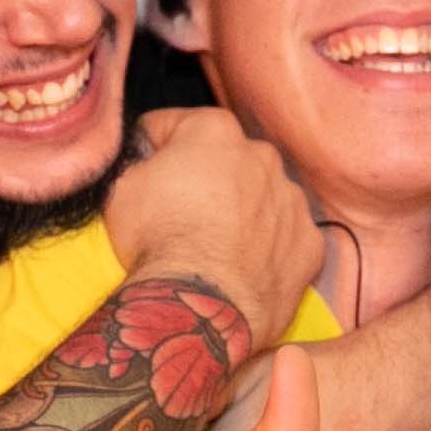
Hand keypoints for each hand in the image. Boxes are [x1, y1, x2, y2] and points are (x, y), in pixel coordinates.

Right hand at [102, 107, 318, 346]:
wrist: (199, 305)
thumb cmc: (156, 241)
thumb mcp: (121, 188)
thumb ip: (139, 163)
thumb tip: (147, 161)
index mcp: (214, 130)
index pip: (175, 124)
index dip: (153, 148)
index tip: (145, 170)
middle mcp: (263, 155)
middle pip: (227, 159)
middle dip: (207, 178)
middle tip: (181, 215)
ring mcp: (292, 200)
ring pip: (263, 197)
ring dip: (243, 212)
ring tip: (215, 247)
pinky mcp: (310, 243)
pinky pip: (286, 237)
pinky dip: (269, 248)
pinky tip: (244, 268)